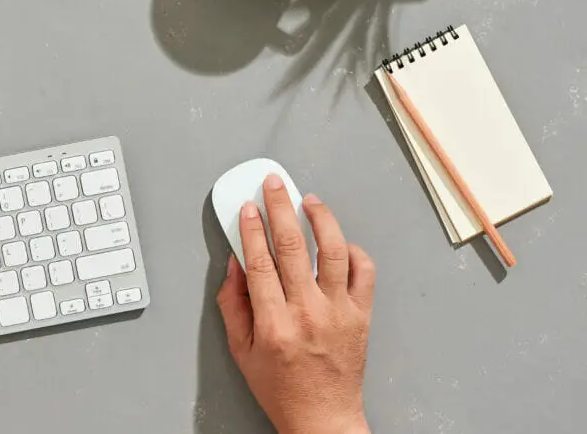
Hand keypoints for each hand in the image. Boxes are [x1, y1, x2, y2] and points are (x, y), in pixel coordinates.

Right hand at [216, 175, 375, 433]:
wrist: (323, 418)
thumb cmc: (281, 388)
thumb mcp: (241, 351)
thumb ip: (233, 305)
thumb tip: (235, 265)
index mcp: (274, 323)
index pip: (259, 261)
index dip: (251, 228)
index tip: (247, 208)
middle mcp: (308, 313)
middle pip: (292, 246)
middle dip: (280, 207)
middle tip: (274, 185)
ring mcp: (339, 312)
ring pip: (332, 250)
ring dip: (320, 218)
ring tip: (309, 200)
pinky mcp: (361, 315)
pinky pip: (363, 271)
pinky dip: (352, 250)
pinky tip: (338, 240)